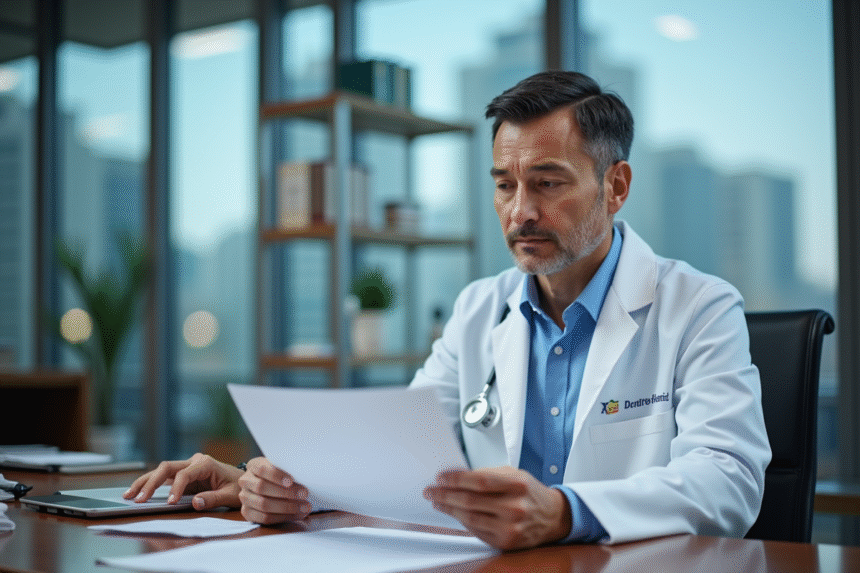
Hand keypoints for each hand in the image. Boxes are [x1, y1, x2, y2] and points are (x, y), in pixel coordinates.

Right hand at [123, 453, 243, 510]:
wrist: (242, 480)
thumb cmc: (237, 486)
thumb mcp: (230, 495)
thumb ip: (213, 498)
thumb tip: (195, 503)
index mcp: (205, 464)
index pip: (184, 475)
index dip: (175, 489)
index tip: (169, 503)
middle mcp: (194, 461)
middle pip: (167, 468)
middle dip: (151, 482)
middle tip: (138, 499)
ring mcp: (187, 466)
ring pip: (161, 470)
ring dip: (145, 482)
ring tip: (128, 495)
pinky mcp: (183, 474)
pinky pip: (164, 478)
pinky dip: (150, 484)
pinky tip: (137, 492)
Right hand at [237, 457, 311, 524]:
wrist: (266, 486)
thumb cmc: (280, 474)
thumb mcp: (283, 467)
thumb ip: (289, 469)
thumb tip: (305, 474)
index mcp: (254, 465)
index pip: (262, 468)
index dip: (276, 475)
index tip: (291, 481)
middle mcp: (246, 480)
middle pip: (262, 487)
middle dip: (285, 492)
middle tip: (304, 494)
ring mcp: (244, 497)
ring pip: (263, 504)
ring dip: (286, 507)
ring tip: (304, 507)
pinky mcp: (247, 513)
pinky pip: (264, 518)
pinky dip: (283, 517)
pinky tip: (296, 515)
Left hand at [423, 467, 571, 550]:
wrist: (553, 517)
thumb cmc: (531, 493)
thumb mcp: (515, 474)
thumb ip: (489, 474)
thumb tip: (458, 476)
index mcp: (517, 484)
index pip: (479, 480)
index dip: (456, 479)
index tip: (441, 478)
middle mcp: (515, 507)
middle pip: (471, 500)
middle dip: (446, 495)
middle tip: (432, 491)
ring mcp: (510, 527)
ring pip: (470, 518)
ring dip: (449, 509)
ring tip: (438, 502)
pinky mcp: (506, 542)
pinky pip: (477, 531)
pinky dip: (462, 522)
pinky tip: (455, 514)